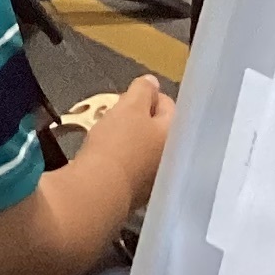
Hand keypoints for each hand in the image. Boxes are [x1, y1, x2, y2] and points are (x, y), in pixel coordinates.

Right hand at [83, 74, 171, 194]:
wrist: (100, 189)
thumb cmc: (117, 143)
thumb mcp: (129, 107)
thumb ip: (143, 90)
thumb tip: (152, 82)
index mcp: (174, 134)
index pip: (168, 105)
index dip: (147, 95)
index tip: (128, 96)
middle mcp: (172, 158)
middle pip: (158, 129)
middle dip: (140, 118)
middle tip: (118, 114)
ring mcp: (157, 178)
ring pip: (147, 149)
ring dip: (133, 140)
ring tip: (110, 135)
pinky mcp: (139, 193)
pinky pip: (135, 167)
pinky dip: (126, 159)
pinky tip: (108, 157)